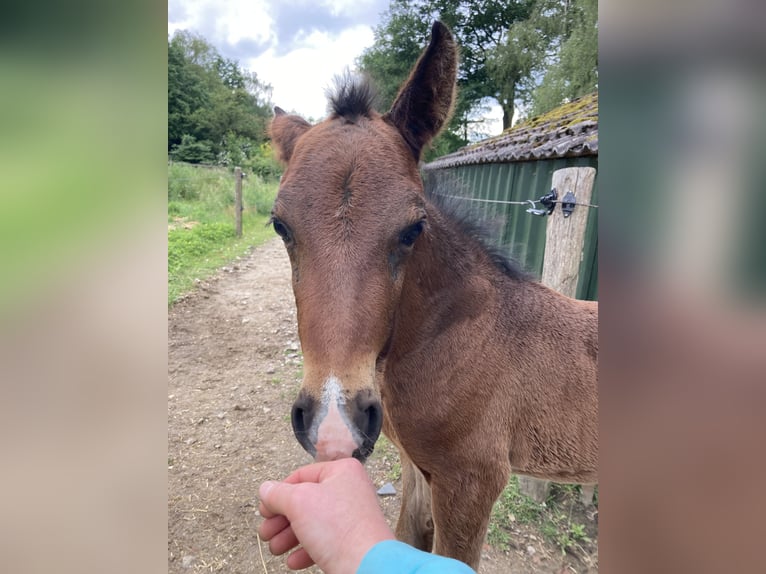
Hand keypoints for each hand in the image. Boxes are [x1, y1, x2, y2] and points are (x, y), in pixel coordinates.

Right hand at [258, 457, 395, 573]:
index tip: (264, 510)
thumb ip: (278, 494)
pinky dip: (305, 549)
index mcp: (341, 471)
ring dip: (289, 536)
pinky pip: (324, 541)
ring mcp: (351, 516)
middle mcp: (349, 490)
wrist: (366, 565)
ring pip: (312, 523)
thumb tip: (265, 489)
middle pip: (305, 501)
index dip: (279, 492)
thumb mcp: (299, 502)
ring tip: (275, 549)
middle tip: (265, 533)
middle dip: (281, 520)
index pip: (301, 475)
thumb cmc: (337, 528)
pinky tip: (293, 561)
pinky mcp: (351, 540)